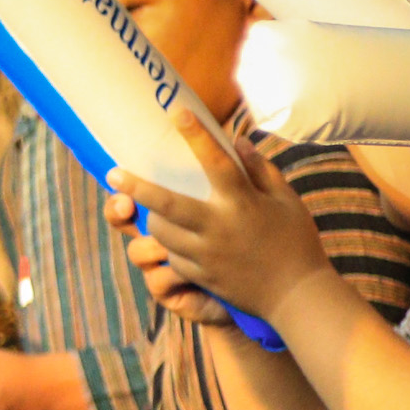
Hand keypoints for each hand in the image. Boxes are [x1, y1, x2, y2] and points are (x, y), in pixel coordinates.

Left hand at [104, 108, 334, 323]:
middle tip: (113, 173)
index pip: (215, 163)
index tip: (176, 114)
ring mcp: (205, 254)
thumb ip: (260, 170)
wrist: (296, 296)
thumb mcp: (286, 200)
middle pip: (165, 204)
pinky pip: (170, 257)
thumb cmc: (295, 241)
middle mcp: (218, 228)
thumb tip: (236, 142)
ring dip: (151, 218)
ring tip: (151, 209)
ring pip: (159, 233)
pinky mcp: (199, 275)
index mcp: (243, 203)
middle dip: (135, 187)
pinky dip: (169, 245)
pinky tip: (174, 239)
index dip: (196, 135)